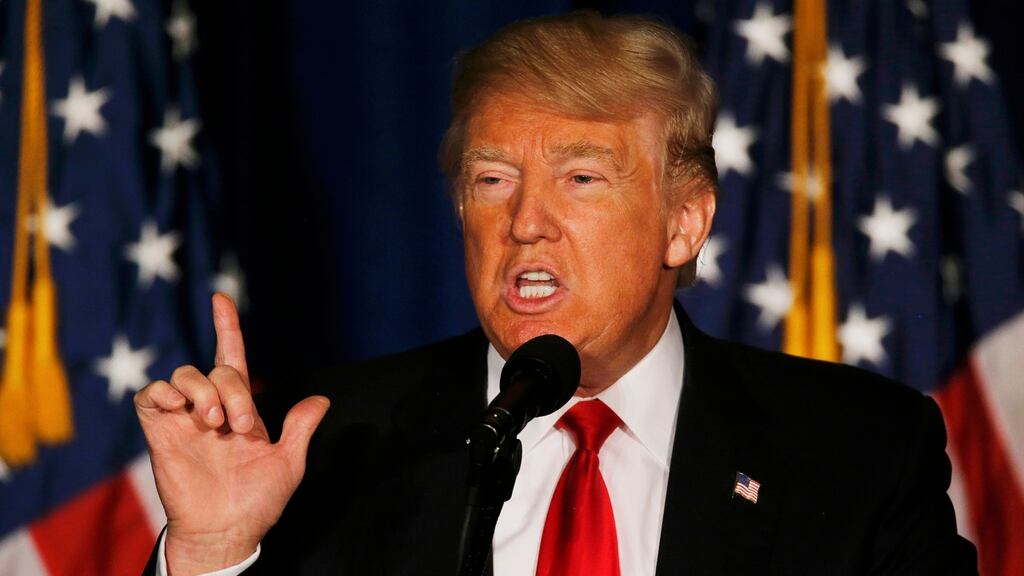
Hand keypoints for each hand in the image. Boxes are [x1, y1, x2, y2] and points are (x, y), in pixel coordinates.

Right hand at [135, 293, 329, 574]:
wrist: (227, 530)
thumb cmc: (257, 500)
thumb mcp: (288, 463)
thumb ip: (300, 429)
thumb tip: (322, 400)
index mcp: (241, 408)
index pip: (232, 357)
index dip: (227, 327)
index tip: (221, 298)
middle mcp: (211, 407)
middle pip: (216, 370)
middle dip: (234, 391)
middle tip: (241, 427)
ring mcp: (184, 418)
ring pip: (184, 374)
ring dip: (203, 391)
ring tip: (214, 422)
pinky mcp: (160, 431)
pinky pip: (150, 395)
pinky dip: (163, 392)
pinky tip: (179, 408)